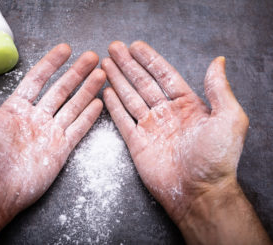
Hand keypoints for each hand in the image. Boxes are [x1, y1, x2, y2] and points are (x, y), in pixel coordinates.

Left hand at [0, 44, 104, 233]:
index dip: (52, 63)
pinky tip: (99, 103)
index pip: (38, 79)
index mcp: (15, 109)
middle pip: (61, 90)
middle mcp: (35, 118)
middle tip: (92, 57)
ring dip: (87, 90)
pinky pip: (78, 129)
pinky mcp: (60, 150)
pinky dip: (89, 117)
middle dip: (77, 73)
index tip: (65, 49)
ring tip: (100, 74)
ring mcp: (50, 134)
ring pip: (73, 106)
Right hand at [102, 41, 248, 222]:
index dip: (149, 59)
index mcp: (187, 104)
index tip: (135, 46)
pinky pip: (123, 120)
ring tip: (105, 64)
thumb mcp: (228, 118)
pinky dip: (114, 106)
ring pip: (130, 97)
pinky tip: (106, 92)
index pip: (163, 75)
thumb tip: (218, 61)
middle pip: (142, 83)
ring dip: (117, 80)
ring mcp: (150, 127)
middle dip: (127, 65)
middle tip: (113, 49)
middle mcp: (166, 113)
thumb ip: (219, 89)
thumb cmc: (216, 158)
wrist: (199, 192)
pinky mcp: (137, 143)